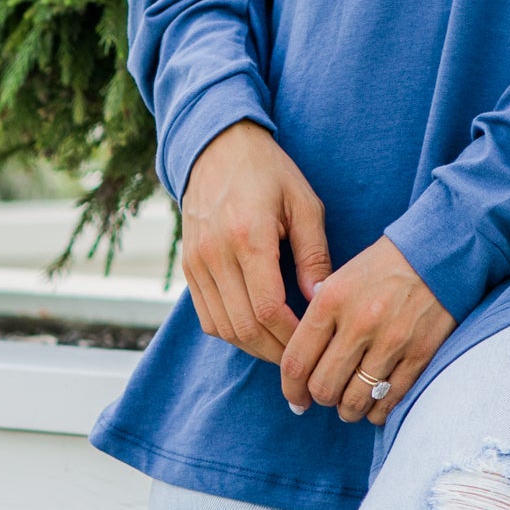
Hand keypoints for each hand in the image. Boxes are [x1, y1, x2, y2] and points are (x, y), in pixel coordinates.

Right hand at [181, 122, 331, 362]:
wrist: (216, 147)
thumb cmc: (269, 172)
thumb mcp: (304, 204)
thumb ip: (314, 255)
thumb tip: (321, 301)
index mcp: (248, 237)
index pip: (269, 309)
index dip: (292, 337)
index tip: (315, 345)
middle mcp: (216, 254)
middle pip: (244, 326)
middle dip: (276, 352)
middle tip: (302, 361)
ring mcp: (196, 262)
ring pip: (223, 328)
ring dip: (254, 347)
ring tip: (282, 351)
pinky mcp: (188, 267)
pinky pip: (206, 317)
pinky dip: (232, 333)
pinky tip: (257, 332)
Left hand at [280, 236, 452, 425]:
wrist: (439, 256)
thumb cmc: (383, 269)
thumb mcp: (341, 279)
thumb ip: (318, 318)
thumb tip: (299, 364)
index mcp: (331, 300)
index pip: (296, 362)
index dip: (291, 390)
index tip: (295, 400)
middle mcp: (359, 323)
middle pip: (323, 387)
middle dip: (321, 399)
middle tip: (327, 396)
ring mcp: (392, 341)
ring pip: (354, 401)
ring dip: (348, 410)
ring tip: (350, 404)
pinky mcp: (420, 354)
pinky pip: (389, 401)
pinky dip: (377, 412)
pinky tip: (374, 406)